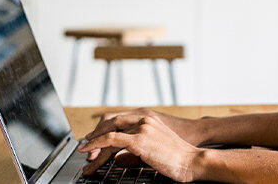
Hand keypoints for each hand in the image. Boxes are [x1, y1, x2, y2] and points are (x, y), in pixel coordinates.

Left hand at [78, 115, 205, 181]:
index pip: (119, 117)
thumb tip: (121, 155)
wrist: (192, 160)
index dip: (104, 127)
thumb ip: (140, 144)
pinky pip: (111, 140)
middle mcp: (144, 118)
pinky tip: (90, 152)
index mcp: (149, 117)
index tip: (95, 138)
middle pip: (111, 121)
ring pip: (109, 131)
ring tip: (85, 156)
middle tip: (86, 146)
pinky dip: (97, 145)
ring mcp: (142, 127)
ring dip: (94, 144)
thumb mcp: (156, 144)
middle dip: (96, 134)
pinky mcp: (139, 140)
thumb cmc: (178, 156)